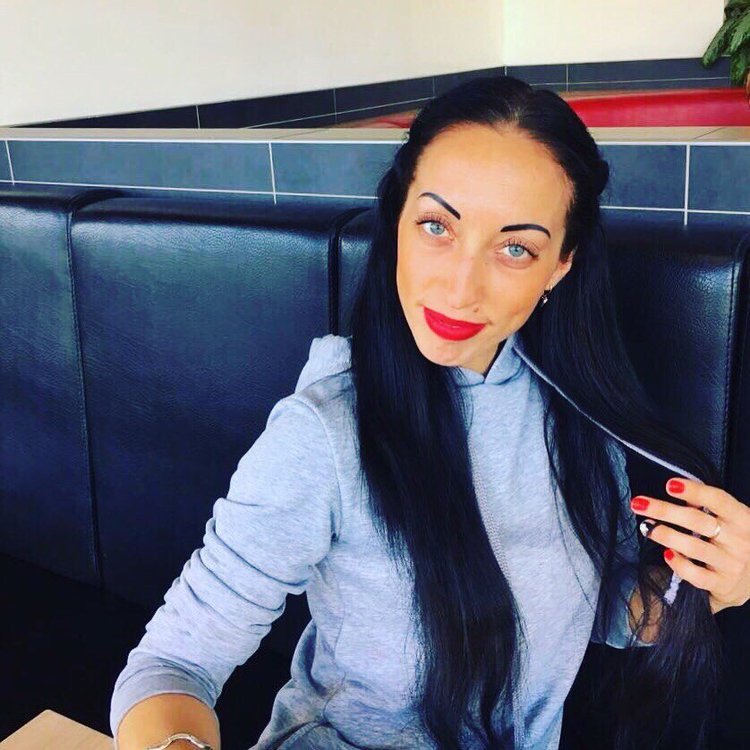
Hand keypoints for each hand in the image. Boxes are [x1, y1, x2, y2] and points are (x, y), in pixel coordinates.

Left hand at [630, 478, 749, 614]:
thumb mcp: (729, 520)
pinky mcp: (723, 585)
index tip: (669, 485)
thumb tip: (676, 488)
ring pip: (693, 547)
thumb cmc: (735, 540)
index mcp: (742, 519)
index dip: (695, 490)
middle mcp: (740, 541)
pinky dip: (678, 564)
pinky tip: (665, 554)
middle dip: (664, 511)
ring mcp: (732, 564)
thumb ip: (706, 505)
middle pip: (697, 521)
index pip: (718, 500)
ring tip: (646, 528)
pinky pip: (695, 575)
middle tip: (638, 504)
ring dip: (665, 535)